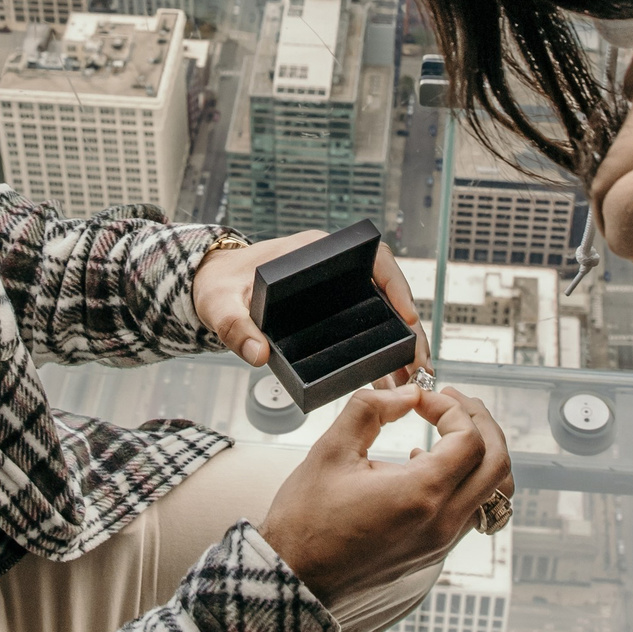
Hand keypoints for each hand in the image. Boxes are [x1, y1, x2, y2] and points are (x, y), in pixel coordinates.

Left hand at [193, 230, 432, 386]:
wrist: (211, 286)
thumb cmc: (219, 286)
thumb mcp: (221, 305)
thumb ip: (235, 327)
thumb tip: (258, 355)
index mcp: (316, 253)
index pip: (372, 259)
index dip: (396, 285)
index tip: (407, 317)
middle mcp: (333, 269)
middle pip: (385, 292)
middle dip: (408, 327)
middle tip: (420, 363)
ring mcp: (336, 290)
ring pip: (380, 313)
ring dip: (399, 342)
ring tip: (414, 377)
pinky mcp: (332, 310)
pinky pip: (366, 326)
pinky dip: (380, 350)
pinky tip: (390, 378)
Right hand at [258, 385, 511, 606]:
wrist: (294, 578)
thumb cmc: (306, 521)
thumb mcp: (331, 450)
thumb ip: (371, 410)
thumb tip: (406, 397)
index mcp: (421, 495)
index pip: (469, 439)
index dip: (451, 409)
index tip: (422, 400)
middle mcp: (442, 522)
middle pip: (498, 464)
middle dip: (481, 424)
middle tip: (453, 404)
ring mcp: (441, 542)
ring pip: (493, 492)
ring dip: (481, 454)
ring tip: (450, 430)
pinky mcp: (433, 551)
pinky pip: (472, 511)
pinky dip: (467, 480)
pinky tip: (430, 465)